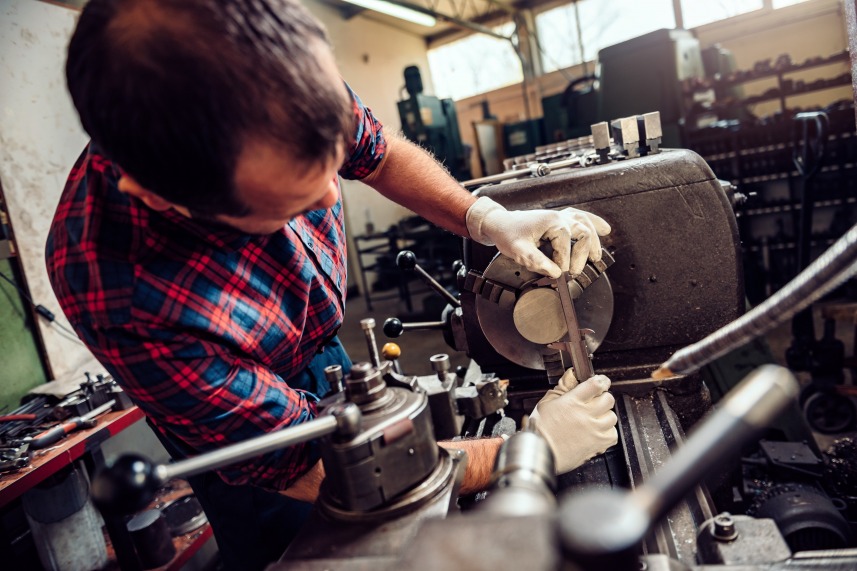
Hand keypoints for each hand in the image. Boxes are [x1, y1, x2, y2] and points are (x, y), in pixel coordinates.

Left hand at [466, 196, 610, 277]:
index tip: (561, 275)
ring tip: (596, 257)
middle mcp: (559, 217)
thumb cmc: (508, 234)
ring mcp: (561, 216)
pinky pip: (581, 217)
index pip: (566, 244)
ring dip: (594, 240)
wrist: (501, 224)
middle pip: (583, 233)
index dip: (565, 262)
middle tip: (575, 272)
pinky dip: (594, 223)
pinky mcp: (560, 219)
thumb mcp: (518, 250)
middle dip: (583, 254)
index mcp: (551, 222)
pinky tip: (604, 229)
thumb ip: (537, 262)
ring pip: (586, 224)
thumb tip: (556, 273)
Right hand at [528, 370, 617, 473]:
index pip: (596, 384)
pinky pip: (613, 434)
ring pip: (612, 417)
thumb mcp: (547, 402)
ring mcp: (594, 430)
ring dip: (605, 416)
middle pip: (608, 399)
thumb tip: (572, 375)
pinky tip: (596, 431)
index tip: (602, 383)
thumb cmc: (541, 429)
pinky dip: (607, 432)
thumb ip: (563, 387)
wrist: (541, 452)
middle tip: (595, 402)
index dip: (602, 381)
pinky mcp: (598, 444)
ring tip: (594, 419)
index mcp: (573, 401)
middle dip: (603, 398)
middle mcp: (585, 415)